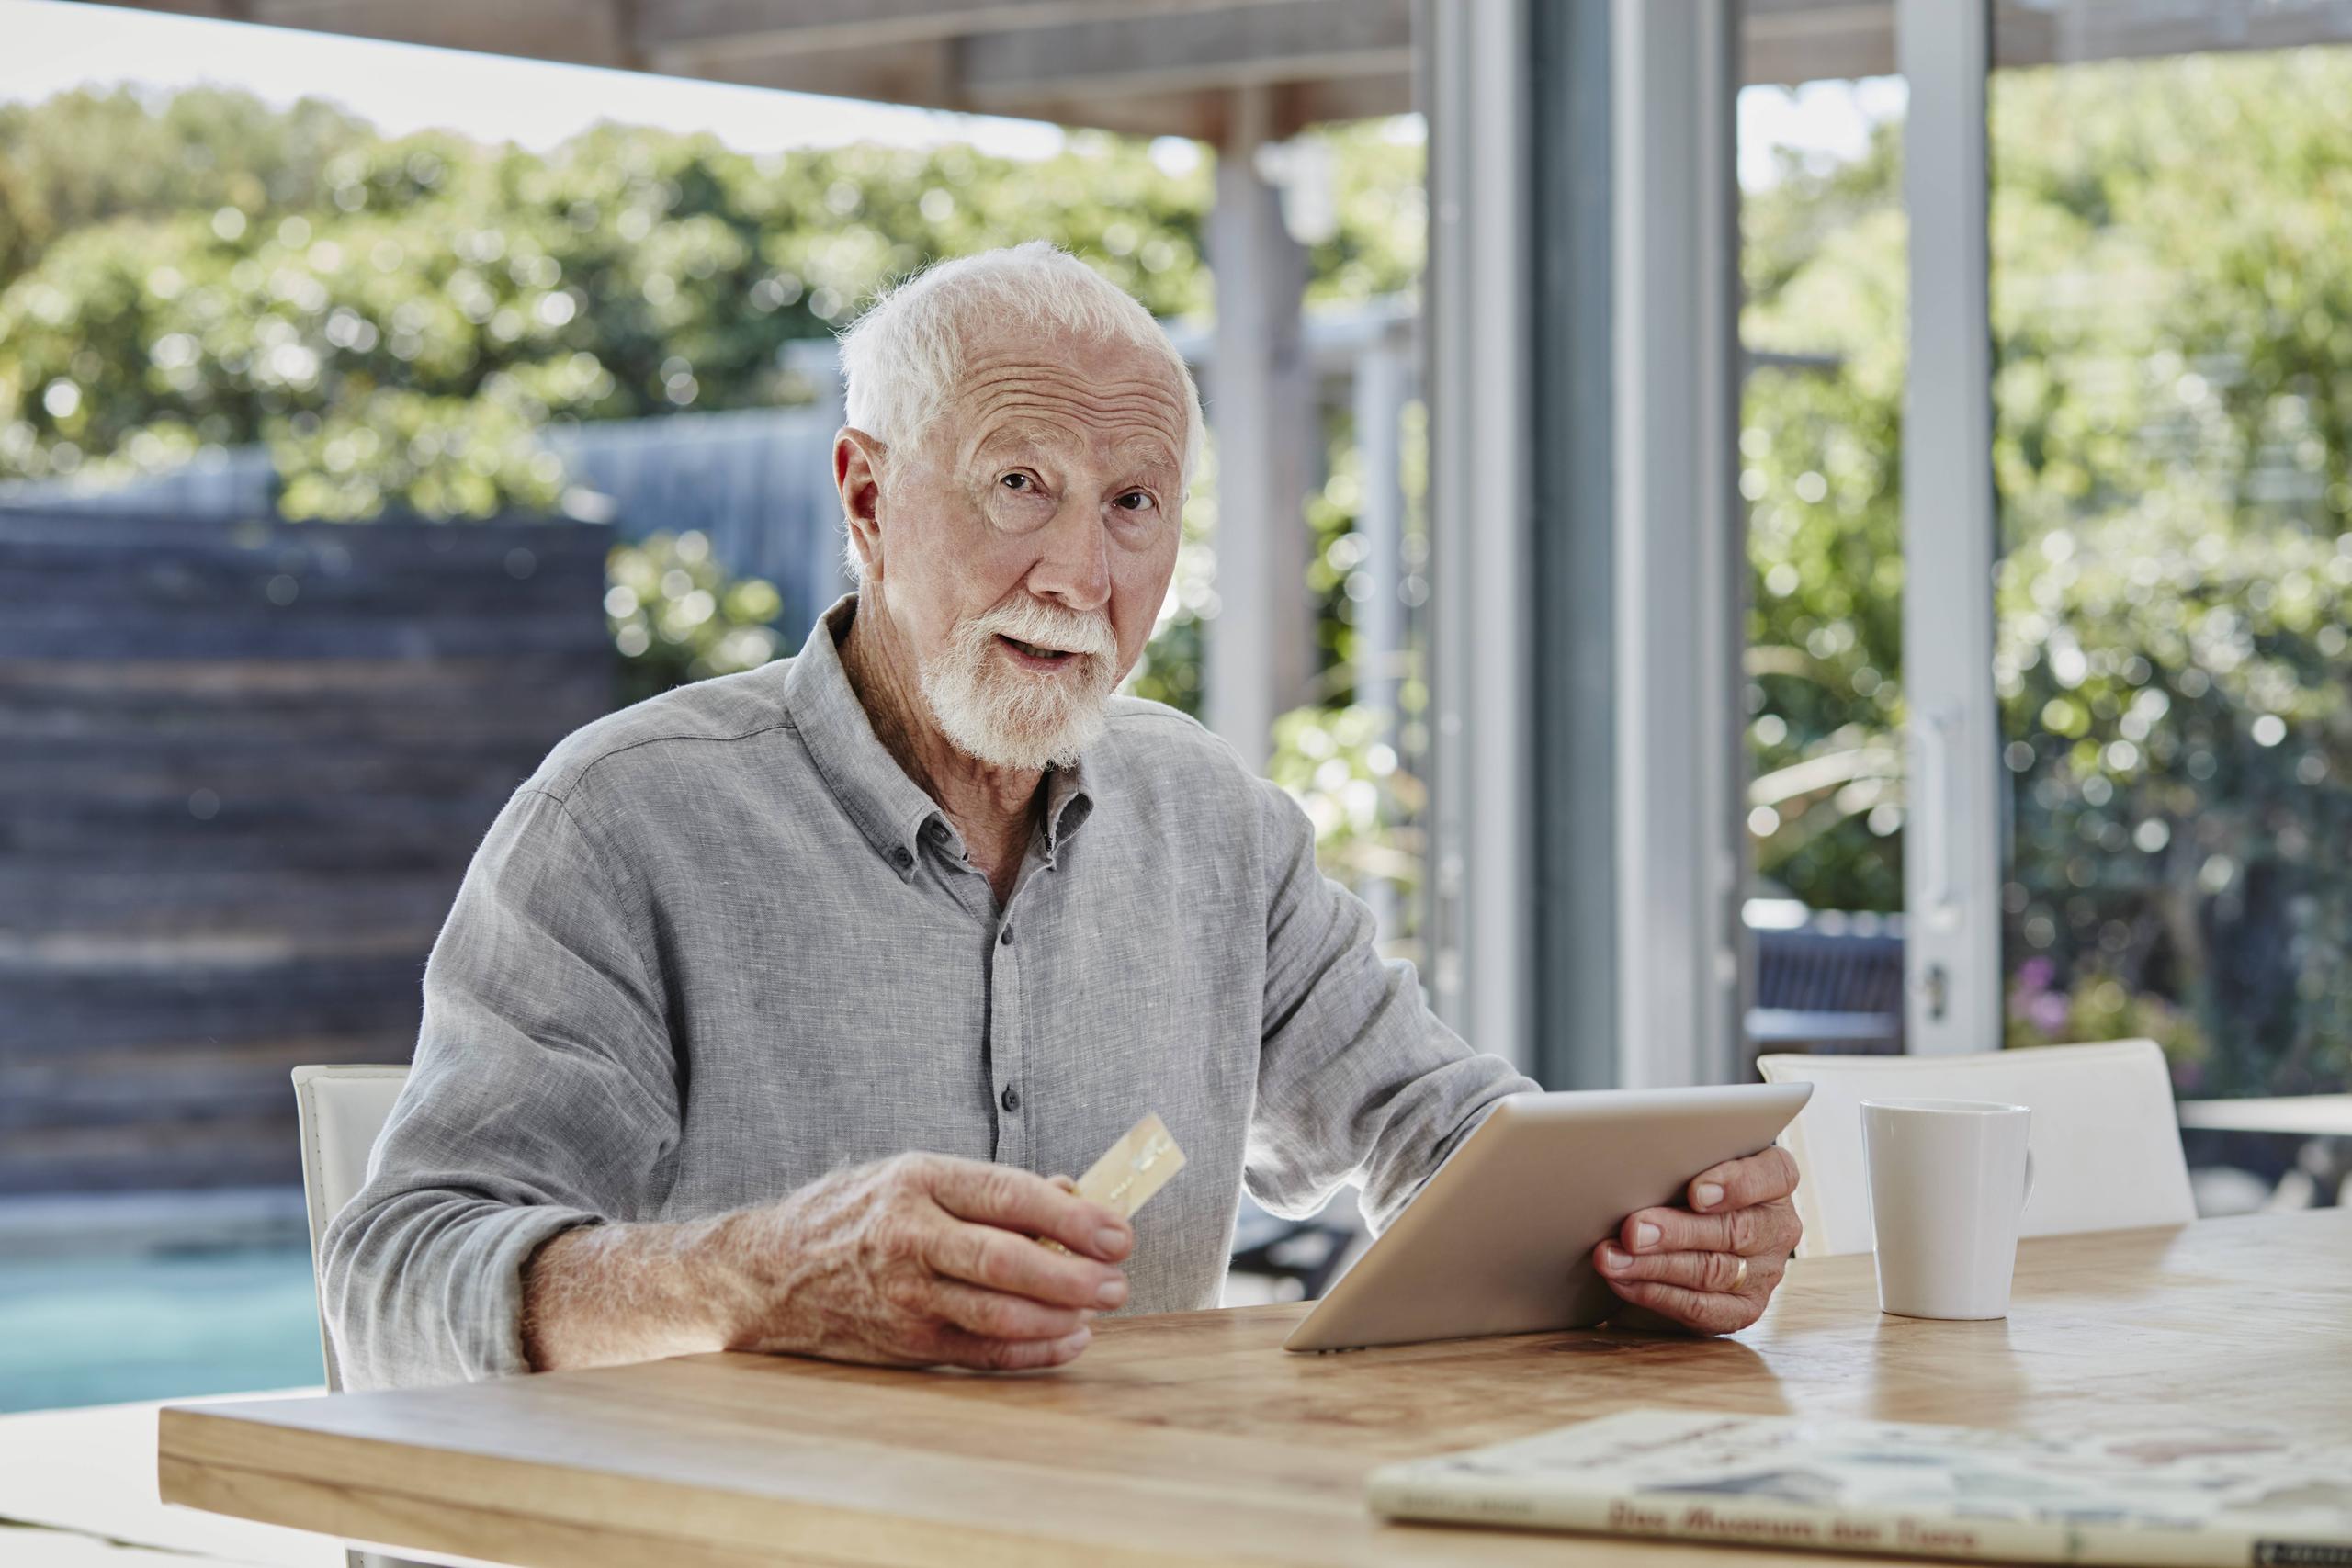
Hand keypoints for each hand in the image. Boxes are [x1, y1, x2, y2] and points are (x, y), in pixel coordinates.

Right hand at [707, 1152, 1132, 1370]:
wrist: (767, 1274)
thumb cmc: (852, 1216)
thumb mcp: (912, 1176)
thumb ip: (989, 1188)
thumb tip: (1071, 1196)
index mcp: (918, 1181)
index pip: (1009, 1196)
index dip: (1073, 1217)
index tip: (1118, 1232)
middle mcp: (909, 1236)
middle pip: (1007, 1261)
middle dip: (1075, 1274)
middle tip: (1118, 1280)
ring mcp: (904, 1295)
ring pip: (997, 1313)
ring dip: (1060, 1317)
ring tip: (1098, 1310)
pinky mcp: (903, 1342)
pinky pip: (981, 1352)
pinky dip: (1032, 1350)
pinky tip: (1066, 1339)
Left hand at [1591, 1146, 1802, 1334]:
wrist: (1694, 1234)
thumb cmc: (1688, 1185)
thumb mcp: (1693, 1164)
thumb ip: (1680, 1164)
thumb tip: (1633, 1171)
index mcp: (1775, 1181)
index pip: (1774, 1175)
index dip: (1736, 1184)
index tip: (1695, 1193)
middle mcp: (1778, 1227)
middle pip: (1734, 1230)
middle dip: (1677, 1232)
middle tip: (1633, 1230)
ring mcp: (1765, 1272)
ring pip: (1712, 1271)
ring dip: (1655, 1266)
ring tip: (1612, 1258)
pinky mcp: (1745, 1308)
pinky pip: (1701, 1307)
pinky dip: (1656, 1294)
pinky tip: (1624, 1281)